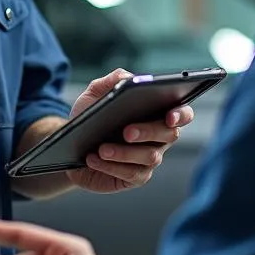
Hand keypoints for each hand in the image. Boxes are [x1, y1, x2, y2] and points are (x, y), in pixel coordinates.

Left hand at [65, 68, 194, 193]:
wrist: (71, 143)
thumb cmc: (90, 115)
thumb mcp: (96, 93)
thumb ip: (112, 79)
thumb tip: (128, 77)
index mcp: (157, 113)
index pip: (182, 113)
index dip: (181, 114)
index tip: (169, 116)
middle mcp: (159, 137)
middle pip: (169, 135)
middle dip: (149, 131)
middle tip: (127, 131)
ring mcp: (149, 159)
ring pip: (150, 157)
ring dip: (124, 153)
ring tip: (102, 148)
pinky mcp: (135, 177)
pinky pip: (131, 174)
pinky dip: (112, 166)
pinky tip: (93, 159)